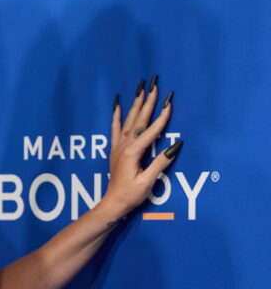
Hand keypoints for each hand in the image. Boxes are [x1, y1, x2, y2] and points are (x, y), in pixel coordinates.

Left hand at [105, 75, 180, 218]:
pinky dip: (117, 115)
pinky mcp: (115, 150)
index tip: (169, 102)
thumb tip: (175, 146)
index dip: (162, 117)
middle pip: (138, 120)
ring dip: (135, 104)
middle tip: (154, 85)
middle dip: (148, 102)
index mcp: (133, 153)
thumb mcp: (148, 181)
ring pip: (128, 120)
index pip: (151, 131)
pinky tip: (118, 105)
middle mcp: (124, 146)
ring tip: (140, 89)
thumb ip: (161, 163)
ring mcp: (118, 147)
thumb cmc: (131, 195)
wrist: (113, 203)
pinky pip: (115, 128)